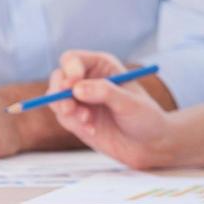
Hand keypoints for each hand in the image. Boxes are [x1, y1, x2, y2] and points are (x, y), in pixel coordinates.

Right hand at [45, 50, 172, 169]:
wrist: (148, 144)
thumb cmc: (145, 117)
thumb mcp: (130, 103)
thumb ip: (105, 93)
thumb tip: (76, 88)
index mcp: (102, 66)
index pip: (73, 59)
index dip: (69, 69)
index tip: (74, 84)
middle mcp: (88, 80)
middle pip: (58, 77)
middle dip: (59, 92)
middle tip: (69, 108)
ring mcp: (80, 100)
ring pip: (55, 98)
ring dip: (66, 110)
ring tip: (87, 121)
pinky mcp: (76, 119)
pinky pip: (62, 117)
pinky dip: (73, 123)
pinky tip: (93, 130)